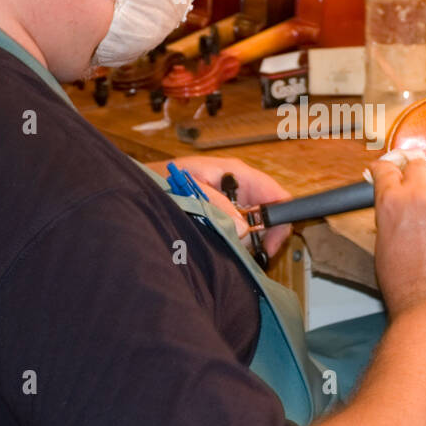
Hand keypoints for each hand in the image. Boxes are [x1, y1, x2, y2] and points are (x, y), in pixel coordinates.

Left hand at [151, 156, 292, 257]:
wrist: (145, 185)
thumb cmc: (164, 179)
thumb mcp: (190, 189)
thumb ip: (216, 205)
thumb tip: (243, 227)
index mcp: (237, 173)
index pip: (276, 194)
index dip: (280, 220)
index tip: (270, 245)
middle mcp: (240, 185)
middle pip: (270, 212)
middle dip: (262, 234)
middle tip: (246, 252)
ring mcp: (234, 199)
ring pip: (256, 224)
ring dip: (245, 239)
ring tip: (222, 242)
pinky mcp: (225, 212)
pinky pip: (241, 228)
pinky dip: (235, 239)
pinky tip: (219, 241)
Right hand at [370, 154, 425, 332]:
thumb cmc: (406, 287)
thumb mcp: (383, 247)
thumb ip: (391, 219)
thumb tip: (396, 208)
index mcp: (391, 203)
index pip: (388, 169)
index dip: (389, 168)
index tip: (393, 169)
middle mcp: (420, 196)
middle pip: (421, 165)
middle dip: (421, 176)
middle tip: (424, 190)